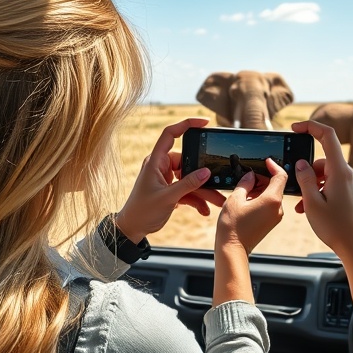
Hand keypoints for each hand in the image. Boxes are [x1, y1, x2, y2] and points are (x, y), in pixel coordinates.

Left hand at [118, 118, 224, 242]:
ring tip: (217, 201)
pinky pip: (189, 190)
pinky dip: (197, 200)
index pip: (170, 134)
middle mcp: (162, 167)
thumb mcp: (167, 198)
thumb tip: (206, 172)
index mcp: (156, 161)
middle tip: (219, 181)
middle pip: (188, 163)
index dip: (186, 124)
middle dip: (204, 174)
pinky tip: (204, 210)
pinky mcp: (171, 190)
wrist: (133, 229)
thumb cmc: (142, 211)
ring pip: (191, 179)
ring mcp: (167, 179)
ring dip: (204, 191)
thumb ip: (187, 184)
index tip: (205, 123)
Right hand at [216, 158, 286, 253]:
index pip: (281, 176)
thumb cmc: (233, 226)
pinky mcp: (271, 222)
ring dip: (261, 188)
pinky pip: (270, 204)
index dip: (274, 166)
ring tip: (244, 190)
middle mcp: (278, 208)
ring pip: (272, 195)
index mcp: (272, 200)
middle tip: (247, 178)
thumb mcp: (235, 198)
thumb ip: (245, 183)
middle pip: (276, 185)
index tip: (266, 161)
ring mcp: (276, 216)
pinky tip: (247, 200)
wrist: (233, 249)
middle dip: (263, 178)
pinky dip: (261, 198)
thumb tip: (250, 176)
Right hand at [290, 120, 352, 258]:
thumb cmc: (336, 228)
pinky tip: (313, 209)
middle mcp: (350, 174)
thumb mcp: (312, 203)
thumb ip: (304, 179)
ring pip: (328, 175)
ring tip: (303, 207)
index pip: (327, 136)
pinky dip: (322, 192)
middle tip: (295, 192)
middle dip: (306, 172)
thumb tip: (301, 163)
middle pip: (323, 161)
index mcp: (340, 172)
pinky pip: (335, 185)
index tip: (295, 128)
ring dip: (313, 186)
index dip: (310, 127)